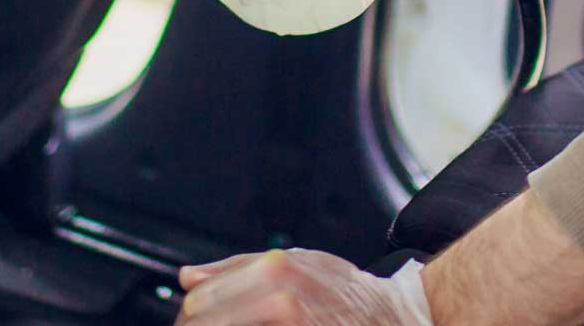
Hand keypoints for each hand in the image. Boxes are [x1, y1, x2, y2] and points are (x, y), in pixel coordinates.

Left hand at [175, 249, 431, 324]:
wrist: (395, 320)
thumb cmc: (346, 295)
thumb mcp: (297, 263)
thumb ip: (236, 268)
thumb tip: (188, 276)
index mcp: (274, 270)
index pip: (200, 301)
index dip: (190, 316)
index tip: (192, 320)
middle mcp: (281, 302)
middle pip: (203, 324)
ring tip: (234, 325)